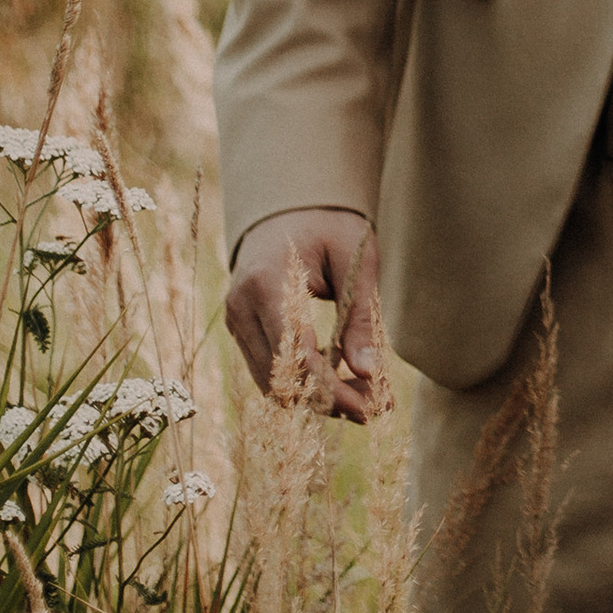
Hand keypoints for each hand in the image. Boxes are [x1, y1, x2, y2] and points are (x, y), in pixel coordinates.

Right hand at [222, 208, 385, 421]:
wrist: (290, 204)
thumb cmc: (328, 224)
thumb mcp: (355, 261)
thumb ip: (360, 315)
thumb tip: (369, 373)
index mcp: (267, 283)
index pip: (296, 355)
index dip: (333, 389)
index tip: (372, 407)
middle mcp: (241, 307)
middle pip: (281, 378)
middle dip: (329, 400)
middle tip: (376, 408)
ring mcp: (236, 319)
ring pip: (273, 383)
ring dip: (317, 397)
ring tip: (364, 397)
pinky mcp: (242, 328)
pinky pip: (270, 370)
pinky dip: (304, 382)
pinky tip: (340, 378)